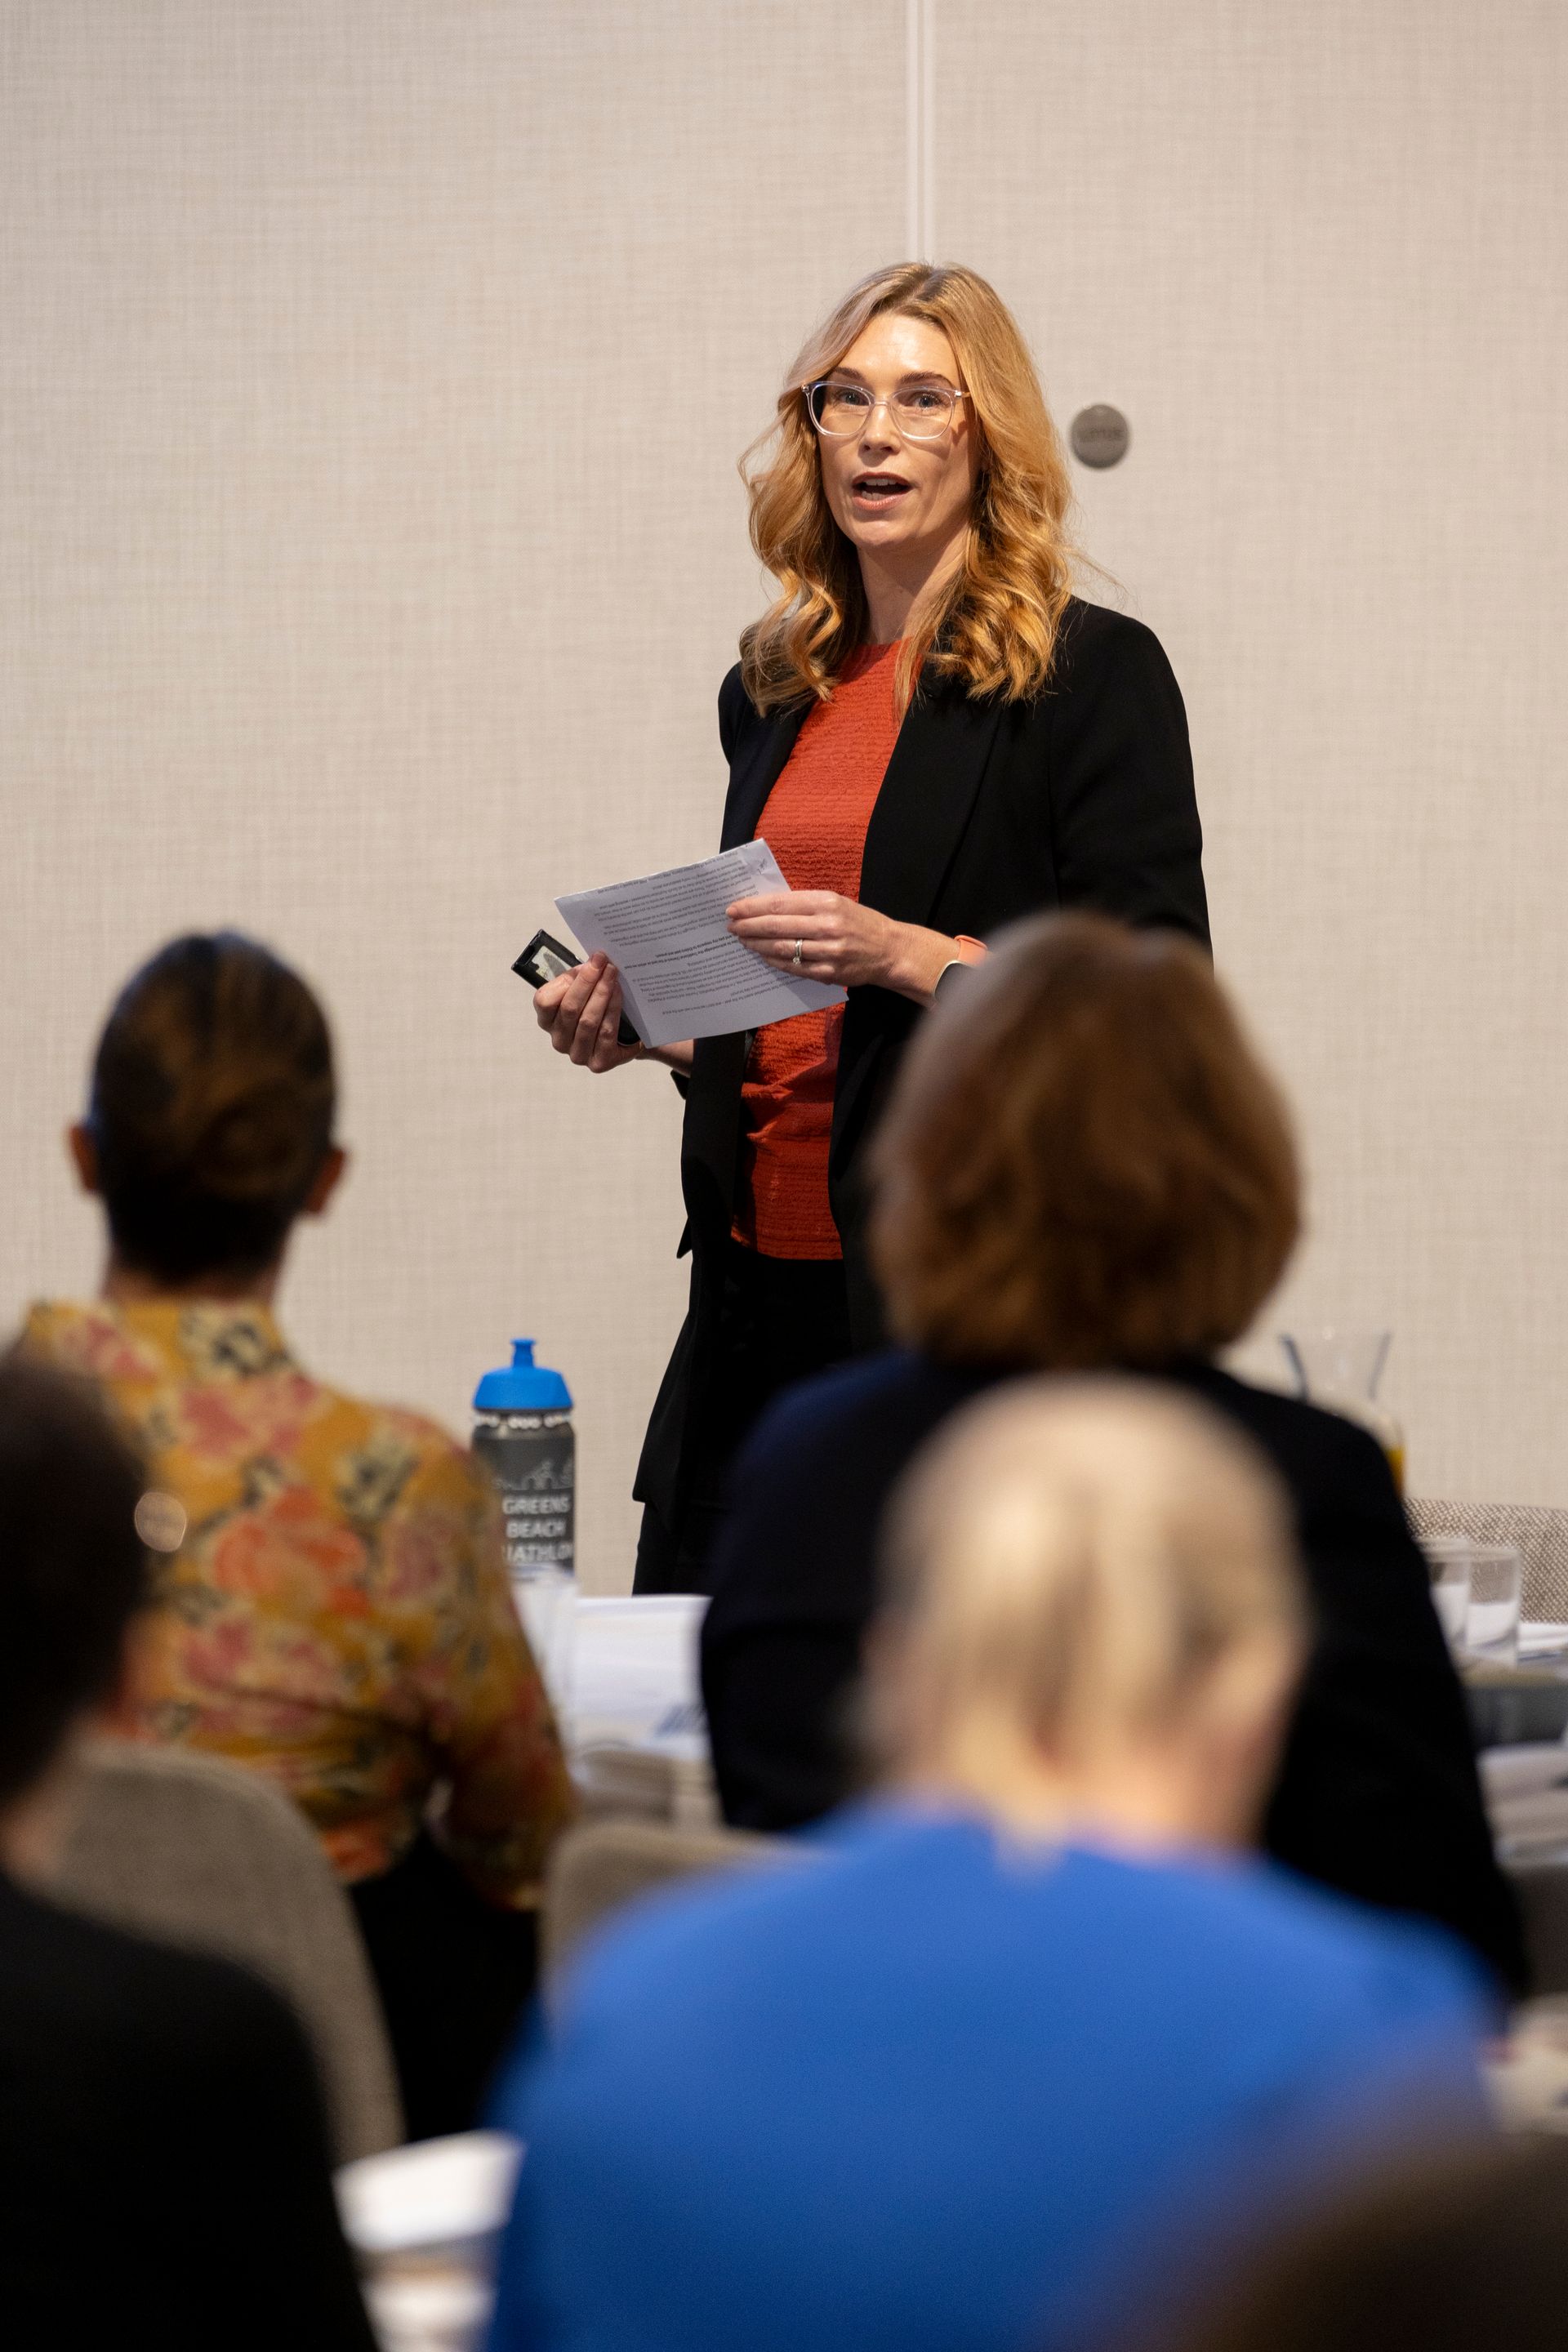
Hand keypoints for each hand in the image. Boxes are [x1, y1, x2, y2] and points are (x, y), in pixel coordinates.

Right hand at [533, 953, 641, 1073]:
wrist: (625, 1035)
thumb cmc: (597, 1006)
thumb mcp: (584, 989)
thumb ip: (581, 976)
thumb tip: (595, 959)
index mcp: (547, 1020)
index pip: (544, 1001)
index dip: (568, 980)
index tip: (592, 961)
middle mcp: (558, 1040)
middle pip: (570, 1008)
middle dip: (589, 983)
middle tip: (606, 964)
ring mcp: (577, 1054)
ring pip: (588, 1021)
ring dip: (603, 995)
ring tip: (614, 976)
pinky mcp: (598, 1063)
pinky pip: (606, 1034)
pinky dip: (614, 1011)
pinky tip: (621, 997)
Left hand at [725, 892, 954, 1002]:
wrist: (890, 950)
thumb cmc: (860, 922)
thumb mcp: (837, 902)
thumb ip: (805, 904)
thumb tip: (767, 907)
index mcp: (827, 902)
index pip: (780, 904)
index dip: (753, 907)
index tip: (733, 908)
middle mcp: (827, 925)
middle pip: (776, 926)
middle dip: (748, 926)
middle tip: (730, 926)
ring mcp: (828, 951)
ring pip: (781, 948)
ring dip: (757, 945)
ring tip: (742, 941)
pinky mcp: (828, 973)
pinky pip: (793, 967)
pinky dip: (774, 961)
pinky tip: (762, 956)